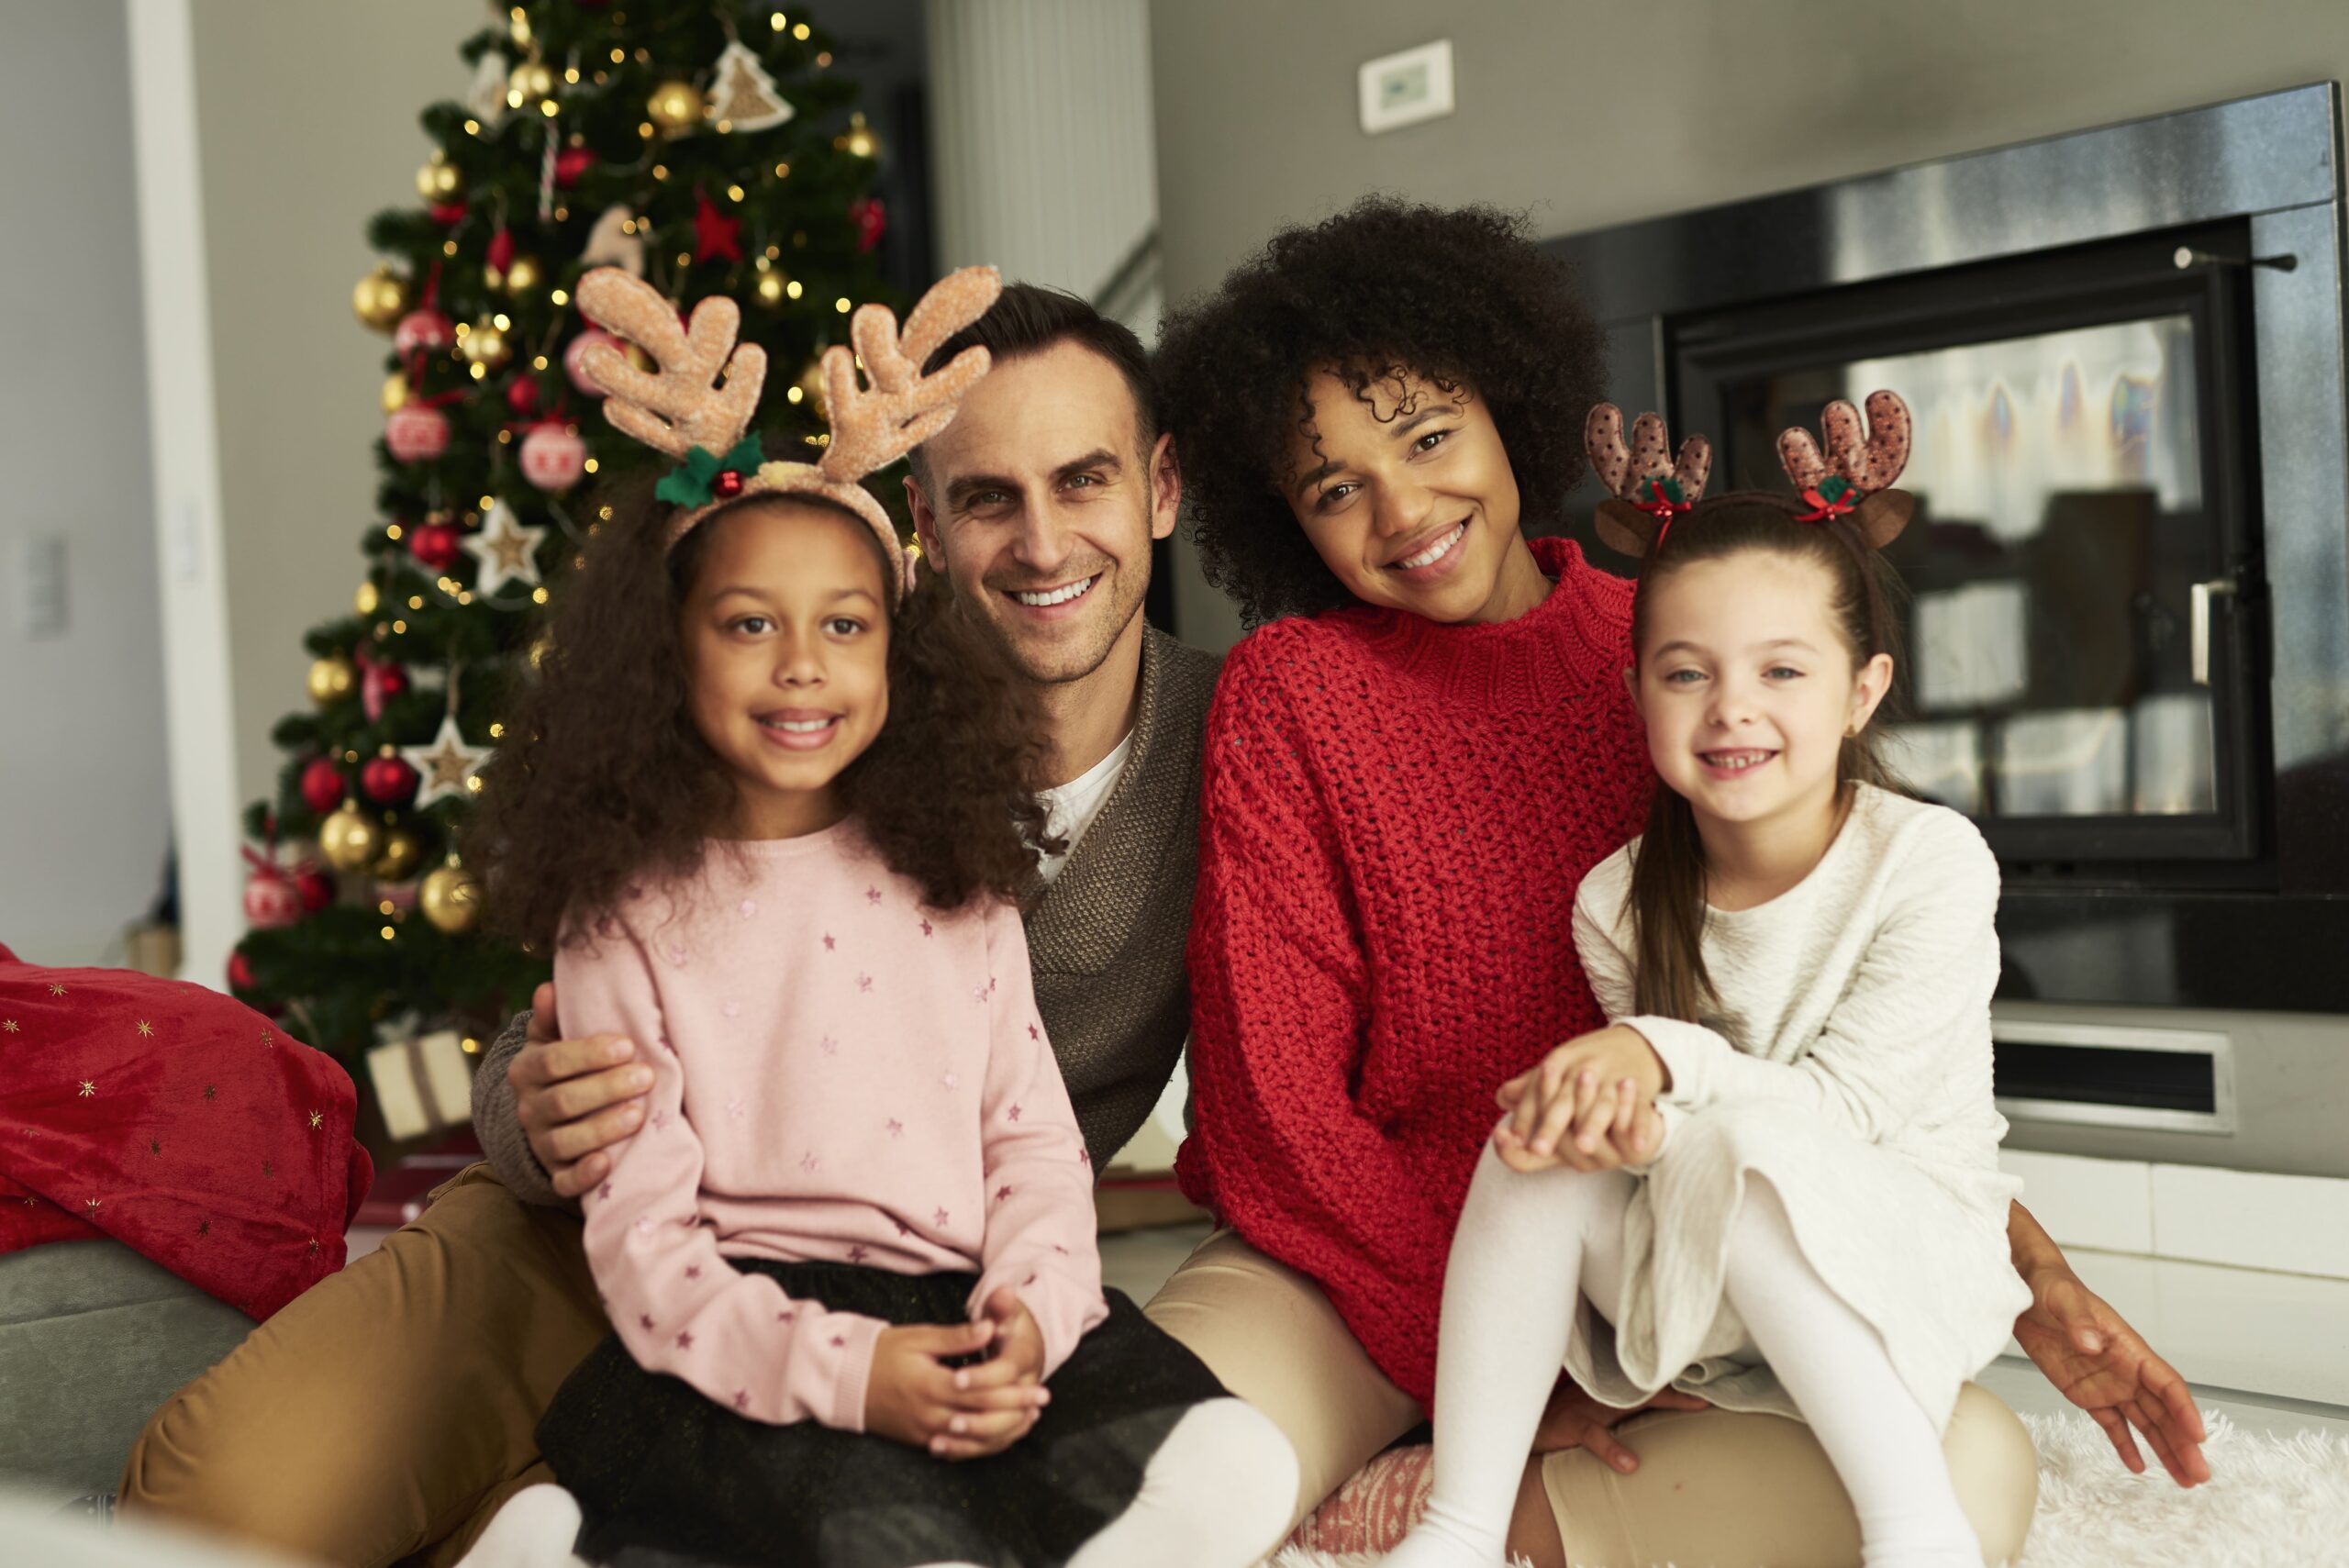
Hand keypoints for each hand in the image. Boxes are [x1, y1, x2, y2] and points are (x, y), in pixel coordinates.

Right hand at [509, 982, 655, 1198]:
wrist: (552, 1114)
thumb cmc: (567, 1065)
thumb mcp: (555, 1037)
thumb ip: (553, 1016)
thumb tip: (548, 989)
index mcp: (527, 1070)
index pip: (553, 1061)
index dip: (589, 1054)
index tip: (627, 1045)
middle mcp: (528, 1109)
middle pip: (563, 1101)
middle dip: (606, 1088)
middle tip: (646, 1076)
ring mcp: (541, 1143)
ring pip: (564, 1142)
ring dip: (602, 1129)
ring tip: (638, 1116)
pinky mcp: (556, 1173)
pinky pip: (564, 1181)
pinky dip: (583, 1176)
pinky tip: (607, 1164)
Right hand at [863, 1293, 1049, 1459]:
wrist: (843, 1381)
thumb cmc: (883, 1352)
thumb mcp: (918, 1338)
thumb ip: (956, 1337)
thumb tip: (991, 1327)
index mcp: (931, 1384)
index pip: (981, 1391)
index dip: (1012, 1390)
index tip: (1037, 1384)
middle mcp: (930, 1413)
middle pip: (982, 1416)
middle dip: (1016, 1409)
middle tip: (1043, 1401)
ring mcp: (924, 1431)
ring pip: (972, 1439)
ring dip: (1004, 1431)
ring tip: (1028, 1419)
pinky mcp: (920, 1441)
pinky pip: (957, 1449)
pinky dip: (981, 1445)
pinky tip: (998, 1436)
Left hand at [1494, 1027, 1666, 1172]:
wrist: (1637, 1042)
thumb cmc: (1587, 1062)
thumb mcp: (1558, 1067)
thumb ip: (1530, 1087)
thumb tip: (1501, 1099)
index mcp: (1560, 1063)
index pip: (1536, 1091)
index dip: (1524, 1115)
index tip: (1512, 1139)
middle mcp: (1584, 1068)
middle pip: (1565, 1099)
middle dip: (1551, 1124)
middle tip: (1538, 1149)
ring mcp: (1613, 1077)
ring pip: (1602, 1104)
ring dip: (1593, 1125)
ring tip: (1584, 1147)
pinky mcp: (1639, 1086)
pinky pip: (1640, 1109)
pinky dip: (1639, 1127)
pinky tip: (1635, 1147)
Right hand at [1531, 1378, 1709, 1472]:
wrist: (1520, 1422)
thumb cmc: (1561, 1416)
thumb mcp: (1589, 1408)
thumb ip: (1617, 1407)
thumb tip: (1652, 1416)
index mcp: (1607, 1386)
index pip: (1646, 1379)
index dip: (1676, 1378)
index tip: (1708, 1381)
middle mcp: (1602, 1390)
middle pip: (1648, 1384)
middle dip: (1681, 1385)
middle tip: (1712, 1391)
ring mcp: (1588, 1405)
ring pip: (1630, 1400)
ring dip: (1662, 1401)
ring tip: (1692, 1406)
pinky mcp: (1572, 1424)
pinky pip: (1594, 1436)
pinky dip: (1612, 1449)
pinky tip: (1629, 1465)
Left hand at [2012, 1266, 2209, 1486]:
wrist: (2027, 1292)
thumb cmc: (2052, 1287)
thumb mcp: (2063, 1298)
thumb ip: (2079, 1321)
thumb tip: (2093, 1343)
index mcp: (2130, 1347)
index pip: (2167, 1383)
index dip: (2184, 1410)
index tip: (2199, 1435)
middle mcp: (2127, 1370)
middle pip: (2164, 1412)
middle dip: (2183, 1443)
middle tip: (2200, 1475)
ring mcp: (2109, 1384)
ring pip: (2145, 1423)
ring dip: (2164, 1450)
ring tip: (2184, 1480)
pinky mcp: (2087, 1394)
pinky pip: (2112, 1424)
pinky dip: (2125, 1445)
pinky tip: (2139, 1467)